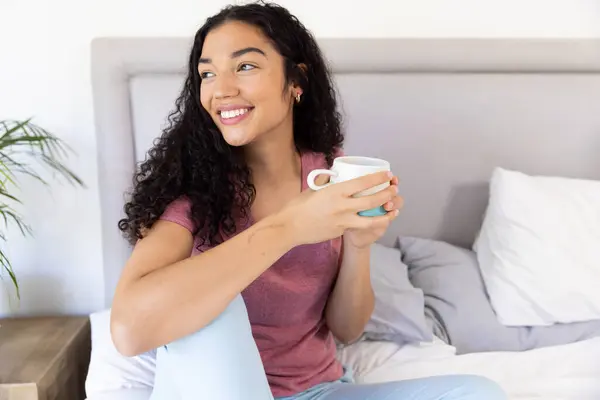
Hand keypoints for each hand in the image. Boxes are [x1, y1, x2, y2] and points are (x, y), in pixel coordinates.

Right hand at [276, 171, 399, 246]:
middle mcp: (342, 206)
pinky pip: (358, 227)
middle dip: (387, 194)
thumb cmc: (298, 206)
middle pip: (372, 200)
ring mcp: (343, 221)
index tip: (387, 175)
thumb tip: (336, 176)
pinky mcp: (341, 232)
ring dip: (385, 215)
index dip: (378, 179)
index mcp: (336, 191)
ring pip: (371, 220)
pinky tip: (374, 221)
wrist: (290, 227)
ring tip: (393, 211)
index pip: (363, 182)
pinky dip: (368, 224)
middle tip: (394, 190)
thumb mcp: (314, 189)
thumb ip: (328, 183)